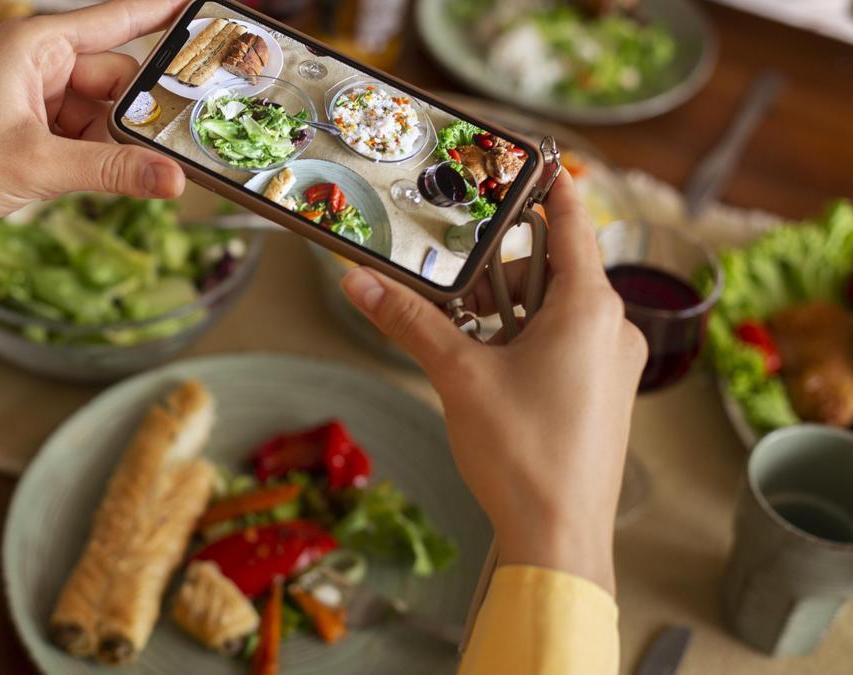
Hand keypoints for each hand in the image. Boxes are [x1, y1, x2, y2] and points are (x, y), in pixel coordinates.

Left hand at [0, 0, 187, 247]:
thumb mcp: (38, 166)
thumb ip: (112, 171)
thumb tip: (172, 178)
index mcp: (35, 46)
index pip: (116, 19)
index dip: (162, 13)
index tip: (204, 9)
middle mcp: (39, 63)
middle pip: (118, 76)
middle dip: (145, 111)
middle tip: (184, 140)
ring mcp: (38, 96)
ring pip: (106, 111)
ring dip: (121, 142)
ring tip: (147, 169)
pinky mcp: (36, 127)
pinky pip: (87, 134)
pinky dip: (101, 155)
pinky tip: (113, 176)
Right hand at [340, 174, 646, 592]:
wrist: (559, 537)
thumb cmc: (522, 454)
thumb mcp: (457, 376)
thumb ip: (409, 321)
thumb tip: (358, 280)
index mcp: (590, 306)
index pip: (572, 220)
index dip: (547, 185)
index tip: (522, 158)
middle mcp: (614, 327)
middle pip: (555, 267)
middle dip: (501, 267)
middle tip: (453, 279)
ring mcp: (612, 364)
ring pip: (558, 308)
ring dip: (509, 307)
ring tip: (464, 330)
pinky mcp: (603, 394)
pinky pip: (565, 342)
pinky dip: (526, 337)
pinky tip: (489, 364)